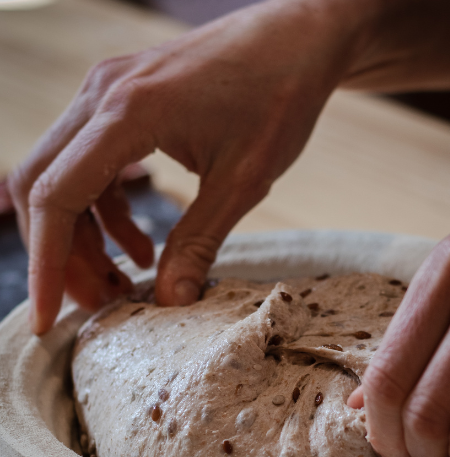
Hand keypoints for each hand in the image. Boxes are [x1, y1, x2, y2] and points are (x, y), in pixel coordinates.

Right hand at [8, 0, 381, 333]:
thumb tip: (171, 302)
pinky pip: (92, 166)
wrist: (297, 39)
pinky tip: (140, 247)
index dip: (47, 265)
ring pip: (64, 179)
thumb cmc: (278, 97)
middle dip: (62, 256)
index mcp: (127, 113)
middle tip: (99, 304)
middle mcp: (101, 96)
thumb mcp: (243, 180)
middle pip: (44, 188)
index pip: (56, 197)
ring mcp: (107, 93)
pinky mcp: (121, 101)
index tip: (50, 317)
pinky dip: (106, 214)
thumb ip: (199, 242)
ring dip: (85, 239)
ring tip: (123, 285)